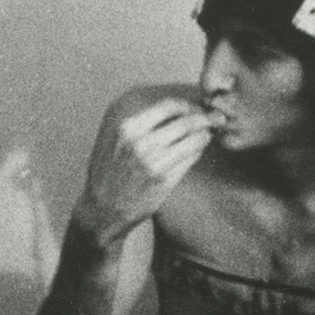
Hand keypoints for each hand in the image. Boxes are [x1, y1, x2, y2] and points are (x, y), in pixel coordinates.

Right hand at [74, 96, 213, 245]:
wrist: (103, 209)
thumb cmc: (111, 174)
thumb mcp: (117, 141)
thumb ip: (141, 125)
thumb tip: (176, 110)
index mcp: (128, 128)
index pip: (169, 106)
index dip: (188, 106)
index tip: (194, 109)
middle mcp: (141, 142)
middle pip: (186, 121)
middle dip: (204, 119)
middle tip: (211, 121)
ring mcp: (154, 162)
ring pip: (194, 138)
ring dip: (205, 135)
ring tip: (207, 135)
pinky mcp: (165, 179)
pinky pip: (191, 157)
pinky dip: (198, 150)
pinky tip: (196, 150)